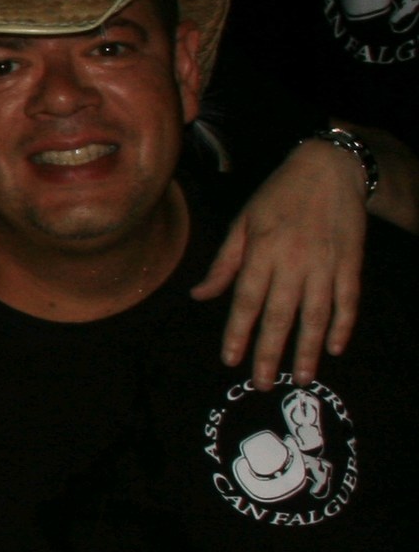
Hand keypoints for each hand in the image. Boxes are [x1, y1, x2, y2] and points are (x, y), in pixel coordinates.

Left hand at [192, 138, 366, 385]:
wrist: (329, 168)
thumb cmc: (277, 195)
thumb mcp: (242, 222)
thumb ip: (224, 263)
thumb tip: (200, 295)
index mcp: (261, 251)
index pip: (245, 300)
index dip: (237, 332)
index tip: (230, 360)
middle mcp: (293, 261)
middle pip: (279, 315)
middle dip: (269, 352)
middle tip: (262, 383)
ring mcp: (325, 263)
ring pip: (316, 314)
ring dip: (307, 348)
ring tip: (300, 377)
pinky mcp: (351, 262)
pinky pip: (348, 299)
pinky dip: (343, 325)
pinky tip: (334, 347)